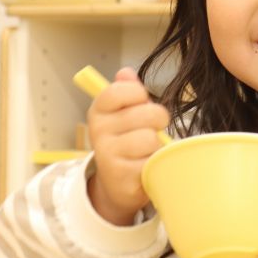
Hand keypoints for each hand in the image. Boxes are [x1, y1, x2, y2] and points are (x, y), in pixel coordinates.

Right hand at [86, 67, 169, 225]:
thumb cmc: (126, 142)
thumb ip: (128, 91)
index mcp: (98, 111)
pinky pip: (153, 163)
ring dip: (158, 147)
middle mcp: (98, 132)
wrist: (117, 185)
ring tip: (149, 151)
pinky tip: (148, 169)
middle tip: (153, 129)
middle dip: (158, 120)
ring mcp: (108, 156)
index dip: (140, 94)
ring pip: (151, 139)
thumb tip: (126, 72)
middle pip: (147, 113)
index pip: (120, 90)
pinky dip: (157, 166)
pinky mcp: (122, 178)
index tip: (142, 103)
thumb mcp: (123, 114)